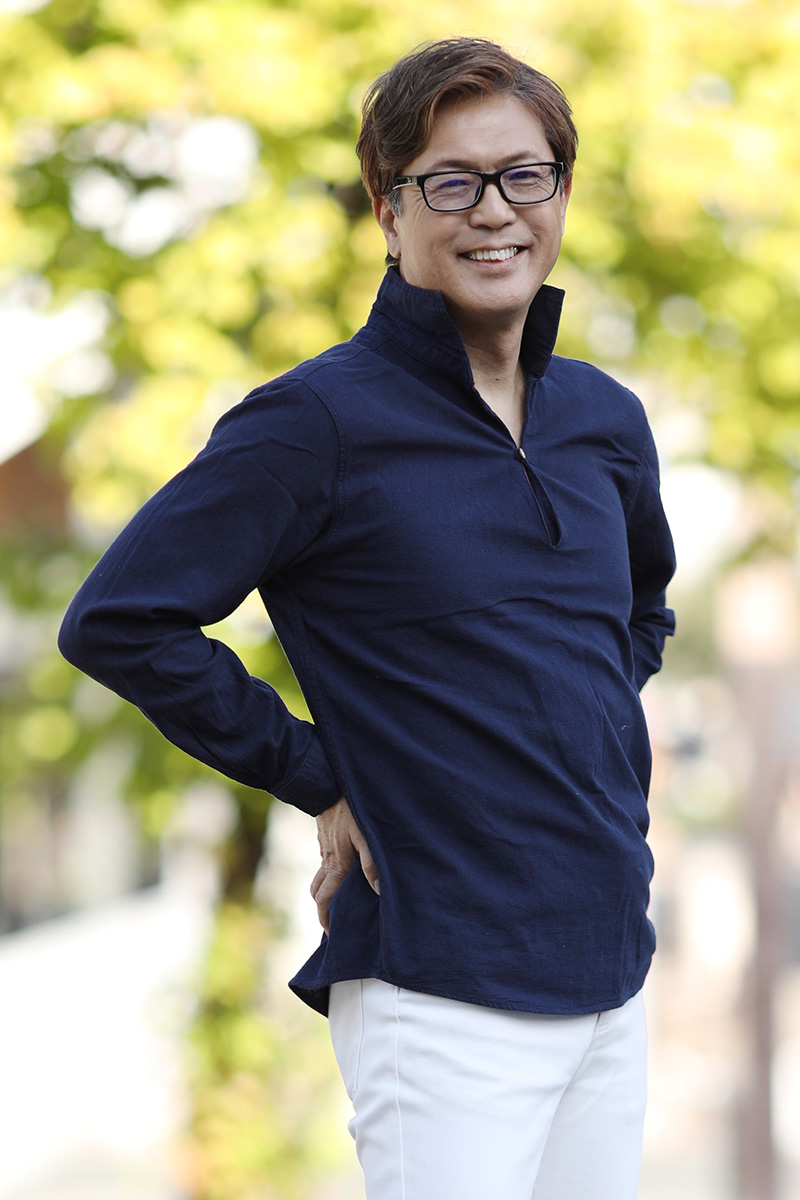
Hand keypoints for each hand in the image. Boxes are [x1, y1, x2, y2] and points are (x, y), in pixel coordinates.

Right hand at [311, 796, 378, 932]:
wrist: (326, 785)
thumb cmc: (350, 810)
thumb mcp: (365, 835)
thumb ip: (371, 863)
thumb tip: (379, 891)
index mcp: (336, 866)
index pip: (326, 901)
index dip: (327, 921)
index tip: (332, 936)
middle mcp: (326, 861)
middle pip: (318, 893)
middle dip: (323, 910)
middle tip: (335, 922)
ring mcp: (324, 850)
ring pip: (320, 878)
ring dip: (325, 891)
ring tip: (339, 899)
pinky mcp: (326, 839)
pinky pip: (325, 862)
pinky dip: (330, 872)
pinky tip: (344, 868)